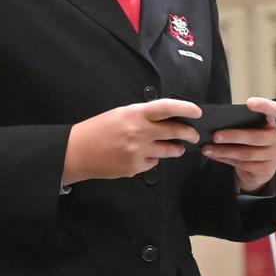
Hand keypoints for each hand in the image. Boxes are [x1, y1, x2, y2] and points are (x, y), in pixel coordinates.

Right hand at [63, 99, 201, 182]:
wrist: (77, 152)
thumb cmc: (97, 130)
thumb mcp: (121, 114)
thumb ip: (143, 116)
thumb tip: (166, 119)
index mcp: (135, 114)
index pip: (167, 108)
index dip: (186, 108)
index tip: (197, 112)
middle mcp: (139, 132)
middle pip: (175, 132)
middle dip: (189, 134)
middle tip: (194, 135)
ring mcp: (138, 151)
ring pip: (169, 151)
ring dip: (176, 149)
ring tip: (177, 148)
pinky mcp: (135, 167)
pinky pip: (153, 163)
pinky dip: (153, 159)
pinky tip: (144, 156)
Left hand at [201, 97, 275, 192]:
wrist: (262, 166)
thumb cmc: (254, 138)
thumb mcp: (254, 127)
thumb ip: (244, 121)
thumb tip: (219, 120)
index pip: (274, 111)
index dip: (264, 106)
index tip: (249, 102)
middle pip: (255, 137)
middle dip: (233, 136)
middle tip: (215, 135)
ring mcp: (274, 156)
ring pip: (246, 154)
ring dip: (224, 151)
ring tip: (208, 148)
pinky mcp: (266, 170)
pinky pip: (242, 164)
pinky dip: (225, 159)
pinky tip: (214, 155)